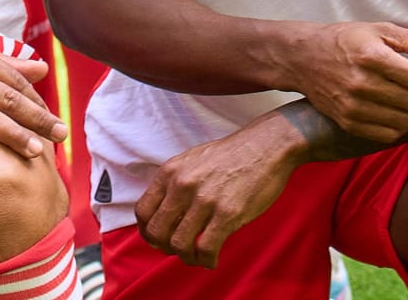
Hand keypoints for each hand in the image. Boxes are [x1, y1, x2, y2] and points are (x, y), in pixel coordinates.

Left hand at [135, 117, 301, 267]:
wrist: (265, 146)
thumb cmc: (230, 155)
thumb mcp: (191, 161)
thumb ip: (174, 184)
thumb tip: (164, 213)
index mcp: (170, 172)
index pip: (142, 211)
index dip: (147, 231)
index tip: (158, 239)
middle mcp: (182, 186)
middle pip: (156, 232)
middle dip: (164, 248)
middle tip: (178, 250)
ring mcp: (204, 200)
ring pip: (179, 244)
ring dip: (186, 257)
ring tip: (197, 257)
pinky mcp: (228, 214)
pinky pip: (207, 248)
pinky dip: (207, 261)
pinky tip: (212, 259)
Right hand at [279, 21, 407, 141]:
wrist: (303, 58)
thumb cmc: (346, 40)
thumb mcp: (378, 30)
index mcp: (370, 57)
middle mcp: (361, 84)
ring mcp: (353, 107)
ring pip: (405, 120)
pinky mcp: (348, 122)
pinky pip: (389, 134)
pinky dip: (400, 124)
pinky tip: (395, 109)